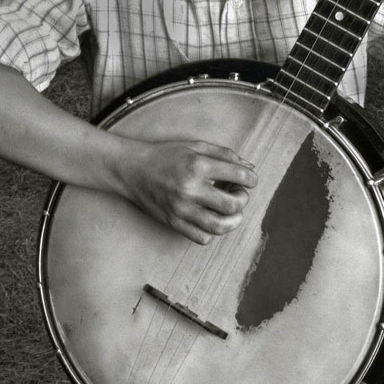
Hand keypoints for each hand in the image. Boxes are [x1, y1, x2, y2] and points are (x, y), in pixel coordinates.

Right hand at [119, 138, 257, 244]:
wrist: (132, 169)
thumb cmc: (166, 155)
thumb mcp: (195, 146)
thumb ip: (224, 155)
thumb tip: (250, 168)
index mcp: (197, 165)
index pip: (238, 176)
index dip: (251, 179)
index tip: (249, 180)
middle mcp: (190, 189)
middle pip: (232, 205)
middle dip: (243, 199)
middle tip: (239, 193)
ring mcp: (181, 209)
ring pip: (219, 226)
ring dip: (233, 220)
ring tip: (231, 211)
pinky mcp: (173, 222)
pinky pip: (202, 237)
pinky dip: (213, 231)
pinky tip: (212, 218)